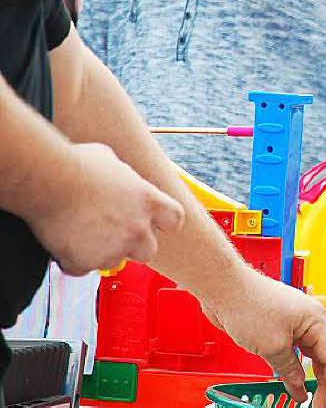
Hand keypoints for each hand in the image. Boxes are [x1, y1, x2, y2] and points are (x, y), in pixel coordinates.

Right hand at [28, 143, 184, 275]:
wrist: (48, 179)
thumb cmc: (76, 163)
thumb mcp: (112, 160)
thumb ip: (124, 178)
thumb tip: (117, 178)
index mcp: (149, 201)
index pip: (174, 220)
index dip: (162, 222)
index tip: (150, 221)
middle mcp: (137, 228)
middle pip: (148, 251)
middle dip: (132, 245)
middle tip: (111, 233)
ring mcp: (113, 248)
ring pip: (113, 262)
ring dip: (100, 252)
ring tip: (81, 231)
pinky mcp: (85, 262)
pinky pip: (82, 269)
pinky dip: (72, 260)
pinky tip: (64, 241)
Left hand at [202, 268, 325, 406]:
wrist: (225, 288)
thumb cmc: (249, 304)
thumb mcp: (272, 346)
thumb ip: (289, 369)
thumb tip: (299, 386)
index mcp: (316, 320)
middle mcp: (310, 321)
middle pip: (324, 358)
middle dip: (324, 385)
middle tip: (320, 407)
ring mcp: (296, 323)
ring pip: (310, 356)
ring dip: (310, 378)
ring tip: (309, 399)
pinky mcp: (281, 327)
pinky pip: (295, 352)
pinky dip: (296, 368)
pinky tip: (293, 383)